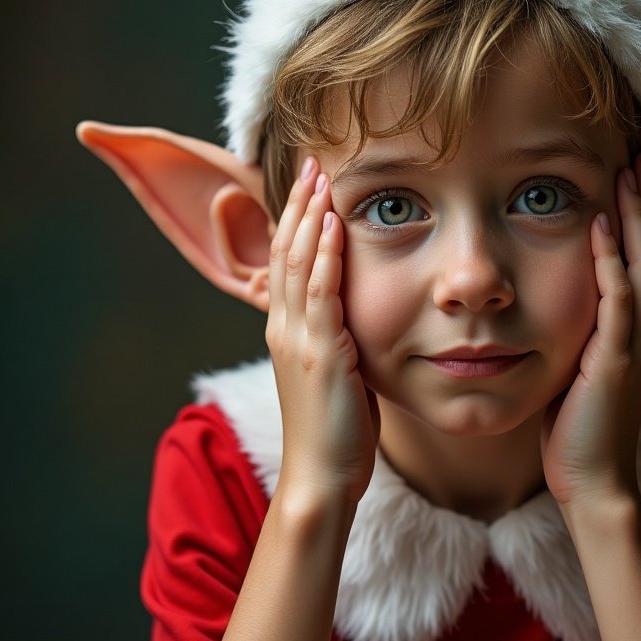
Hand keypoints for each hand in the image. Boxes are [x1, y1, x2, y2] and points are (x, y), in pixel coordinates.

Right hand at [265, 159, 379, 506]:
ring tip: (322, 178)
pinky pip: (322, 294)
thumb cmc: (334, 430)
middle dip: (301, 205)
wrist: (321, 477)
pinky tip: (335, 226)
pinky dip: (327, 256)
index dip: (296, 220)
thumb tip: (355, 316)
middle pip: (286, 252)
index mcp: (286, 331)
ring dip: (311, 218)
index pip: (286, 262)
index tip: (312, 186)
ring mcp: (298, 339)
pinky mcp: (321, 354)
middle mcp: (284, 328)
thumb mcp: (333, 373)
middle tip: (314, 163)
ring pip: (299, 265)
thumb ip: (337, 338)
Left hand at [540, 152, 640, 511]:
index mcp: (637, 332)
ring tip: (630, 173)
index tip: (633, 177)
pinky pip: (618, 300)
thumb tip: (561, 307)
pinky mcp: (616, 360)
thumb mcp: (582, 371)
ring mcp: (634, 344)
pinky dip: (611, 260)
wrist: (594, 483)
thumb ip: (583, 335)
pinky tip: (599, 227)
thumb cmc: (581, 431)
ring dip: (637, 217)